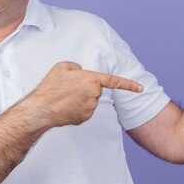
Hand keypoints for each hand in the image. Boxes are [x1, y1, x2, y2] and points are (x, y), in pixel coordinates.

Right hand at [27, 61, 142, 127]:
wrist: (41, 109)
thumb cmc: (51, 86)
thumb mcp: (62, 66)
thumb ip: (77, 67)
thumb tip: (82, 74)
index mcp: (91, 79)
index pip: (114, 81)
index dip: (129, 84)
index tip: (141, 88)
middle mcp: (94, 94)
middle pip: (96, 89)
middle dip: (86, 87)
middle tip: (68, 87)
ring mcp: (90, 108)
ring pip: (90, 100)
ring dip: (81, 97)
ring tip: (64, 97)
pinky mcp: (85, 118)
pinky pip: (85, 109)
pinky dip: (77, 107)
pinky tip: (65, 107)